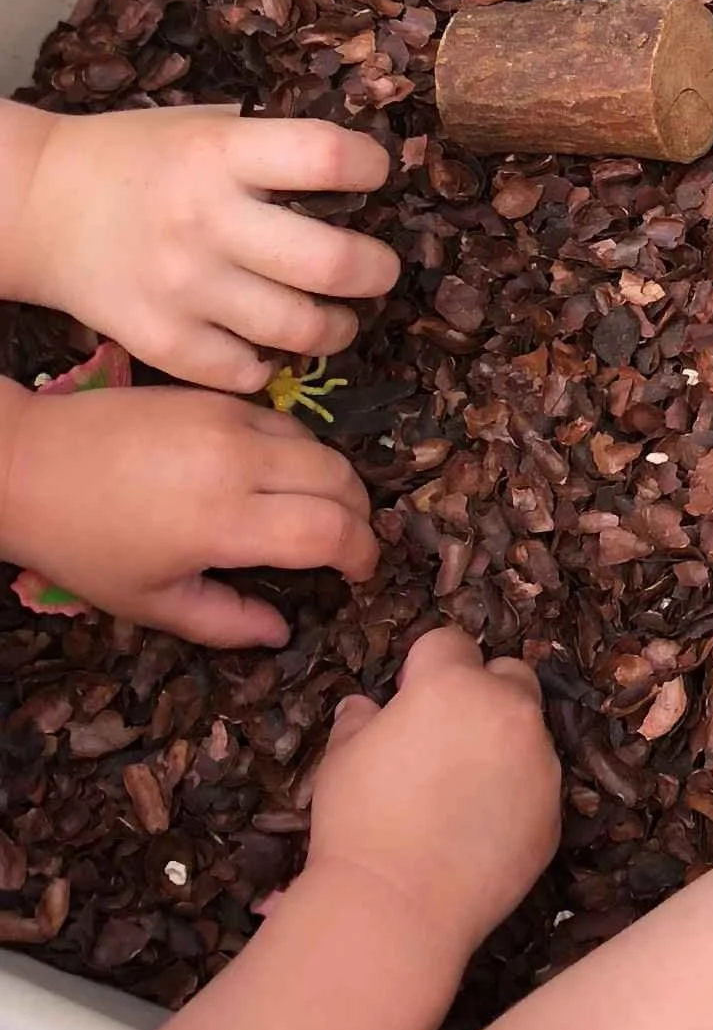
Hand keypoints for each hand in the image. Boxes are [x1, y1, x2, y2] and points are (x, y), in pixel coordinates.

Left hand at [0, 381, 377, 647]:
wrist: (25, 463)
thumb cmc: (83, 543)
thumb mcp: (148, 601)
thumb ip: (224, 621)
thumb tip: (282, 632)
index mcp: (223, 522)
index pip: (330, 532)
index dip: (361, 554)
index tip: (359, 572)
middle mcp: (238, 463)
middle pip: (341, 482)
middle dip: (359, 517)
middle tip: (347, 544)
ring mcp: (230, 421)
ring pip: (321, 448)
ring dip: (334, 483)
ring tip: (318, 510)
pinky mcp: (216, 397)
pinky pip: (287, 423)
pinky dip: (301, 453)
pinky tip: (279, 477)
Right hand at [2, 103, 396, 393]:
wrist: (39, 205)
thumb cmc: (144, 160)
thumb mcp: (207, 126)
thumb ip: (277, 144)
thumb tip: (368, 169)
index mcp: (221, 153)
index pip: (326, 156)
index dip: (370, 167)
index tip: (373, 176)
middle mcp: (204, 221)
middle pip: (331, 263)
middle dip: (377, 271)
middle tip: (377, 270)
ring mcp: (182, 287)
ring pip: (300, 329)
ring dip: (339, 328)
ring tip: (337, 317)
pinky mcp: (160, 340)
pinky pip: (245, 373)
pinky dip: (269, 366)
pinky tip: (271, 347)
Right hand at [305, 627, 559, 964]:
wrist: (399, 904)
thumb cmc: (359, 821)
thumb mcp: (341, 759)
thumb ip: (360, 720)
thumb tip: (366, 706)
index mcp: (453, 685)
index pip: (450, 642)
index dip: (426, 667)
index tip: (408, 696)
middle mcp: (508, 710)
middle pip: (508, 674)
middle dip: (482, 691)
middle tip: (445, 735)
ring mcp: (540, 759)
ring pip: (528, 730)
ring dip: (502, 743)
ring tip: (461, 788)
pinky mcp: (555, 808)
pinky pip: (537, 782)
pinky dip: (516, 791)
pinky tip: (480, 825)